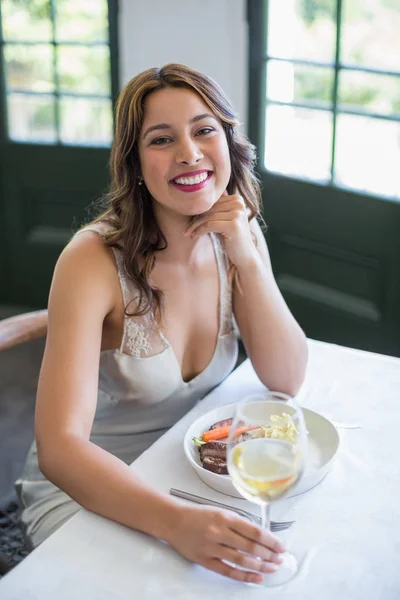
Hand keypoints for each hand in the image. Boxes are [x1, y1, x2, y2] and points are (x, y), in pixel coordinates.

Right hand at [167, 504, 285, 583]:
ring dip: (260, 566)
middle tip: (279, 559)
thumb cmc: (198, 515)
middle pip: (250, 547)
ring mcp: (212, 547)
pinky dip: (244, 576)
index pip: (254, 531)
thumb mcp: (220, 512)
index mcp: (225, 517)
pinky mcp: (205, 560)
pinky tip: (256, 577)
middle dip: (268, 555)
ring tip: (271, 568)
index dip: (270, 541)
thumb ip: (238, 523)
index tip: (281, 546)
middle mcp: (220, 532)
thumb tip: (259, 536)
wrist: (174, 520)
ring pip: (241, 560)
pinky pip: (227, 570)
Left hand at [183, 191, 258, 269]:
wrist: (245, 256)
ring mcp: (237, 214)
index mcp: (238, 199)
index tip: (189, 221)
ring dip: (195, 226)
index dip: (199, 211)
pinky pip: (210, 225)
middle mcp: (239, 203)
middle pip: (210, 208)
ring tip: (188, 233)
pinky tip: (194, 236)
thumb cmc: (232, 238)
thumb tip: (199, 195)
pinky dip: (199, 230)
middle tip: (186, 229)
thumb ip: (218, 208)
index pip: (213, 202)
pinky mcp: (233, 225)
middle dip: (195, 219)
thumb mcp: (225, 219)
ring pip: (208, 216)